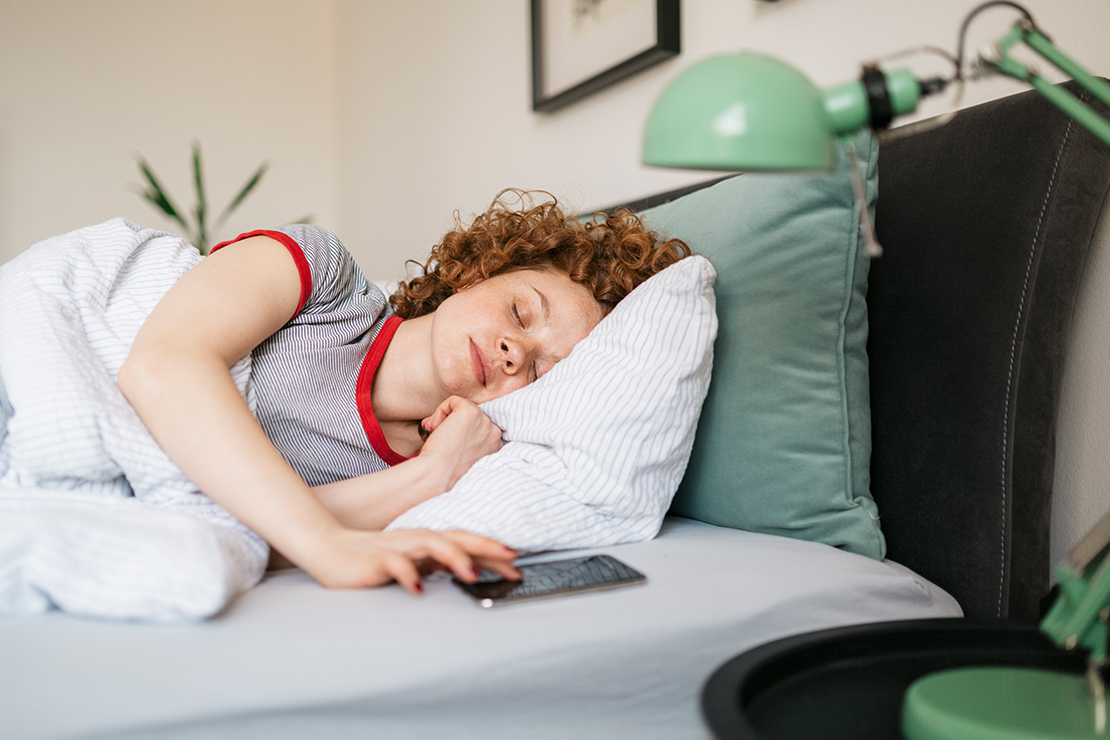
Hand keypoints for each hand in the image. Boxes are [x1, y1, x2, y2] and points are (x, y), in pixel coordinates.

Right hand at [303, 527, 519, 592]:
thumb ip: (438, 563)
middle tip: (511, 559)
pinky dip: (406, 573)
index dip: (490, 549)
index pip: (464, 541)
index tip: (516, 562)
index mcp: (426, 541)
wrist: (328, 548)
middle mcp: (415, 540)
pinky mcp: (374, 560)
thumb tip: (471, 568)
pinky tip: (417, 587)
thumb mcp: (412, 562)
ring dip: (452, 557)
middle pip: (455, 537)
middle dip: (484, 546)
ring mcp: (396, 547)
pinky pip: (393, 563)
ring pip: (429, 543)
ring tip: (471, 573)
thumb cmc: (373, 557)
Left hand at [419, 396, 502, 490]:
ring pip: (461, 407)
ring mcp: (483, 420)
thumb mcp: (467, 454)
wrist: (438, 472)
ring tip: (437, 433)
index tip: (450, 441)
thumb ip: (470, 439)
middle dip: (453, 423)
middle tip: (442, 438)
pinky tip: (435, 427)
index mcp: (496, 444)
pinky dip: (440, 411)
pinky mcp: (469, 411)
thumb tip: (452, 422)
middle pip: (470, 415)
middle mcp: (494, 431)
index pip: (478, 425)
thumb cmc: (447, 469)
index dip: (462, 430)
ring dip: (446, 418)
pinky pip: (453, 401)